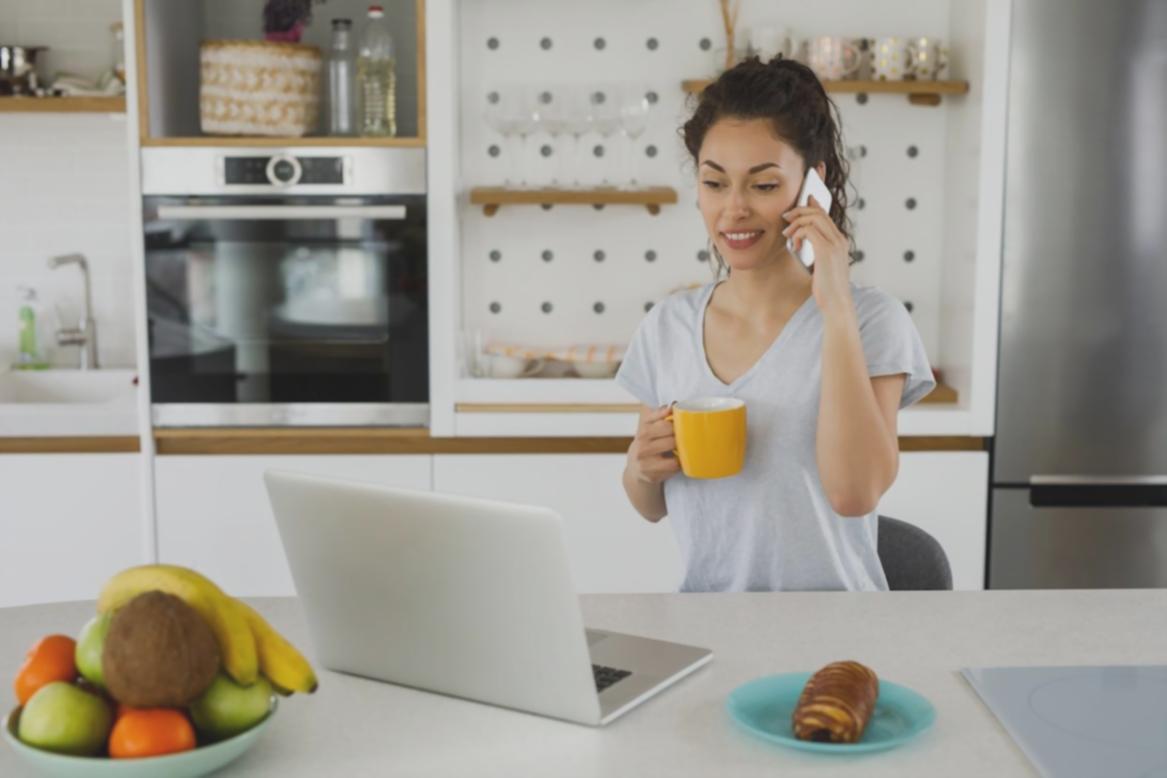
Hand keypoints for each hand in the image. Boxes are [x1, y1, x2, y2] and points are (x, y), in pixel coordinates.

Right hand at [626, 405, 680, 484]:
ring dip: (680, 453)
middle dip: (680, 441)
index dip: (677, 426)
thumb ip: (659, 415)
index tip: (681, 427)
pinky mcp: (651, 476)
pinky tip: (675, 463)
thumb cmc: (647, 445)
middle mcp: (641, 447)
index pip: (666, 424)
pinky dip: (678, 465)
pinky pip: (673, 468)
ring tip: (679, 452)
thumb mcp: (648, 428)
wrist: (635, 470)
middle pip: (672, 440)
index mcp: (643, 431)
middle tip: (682, 441)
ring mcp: (644, 463)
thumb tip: (673, 405)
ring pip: (674, 456)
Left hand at [782, 194, 853, 316]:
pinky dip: (797, 234)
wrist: (837, 304)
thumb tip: (803, 242)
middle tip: (785, 218)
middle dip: (799, 211)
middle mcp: (839, 239)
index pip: (825, 215)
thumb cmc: (828, 289)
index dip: (813, 205)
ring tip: (788, 235)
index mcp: (840, 242)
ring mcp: (834, 244)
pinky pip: (808, 230)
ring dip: (796, 223)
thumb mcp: (822, 266)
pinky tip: (794, 246)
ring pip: (813, 217)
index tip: (802, 200)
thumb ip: (817, 252)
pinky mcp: (826, 250)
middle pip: (818, 212)